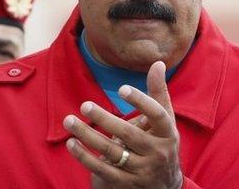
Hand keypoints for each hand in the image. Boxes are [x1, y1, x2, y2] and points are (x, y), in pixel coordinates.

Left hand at [63, 61, 182, 188]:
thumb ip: (158, 93)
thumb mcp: (165, 121)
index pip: (158, 115)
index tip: (122, 89)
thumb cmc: (161, 143)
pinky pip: (102, 169)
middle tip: (84, 104)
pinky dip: (85, 157)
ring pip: (112, 152)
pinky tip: (72, 143)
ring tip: (69, 121)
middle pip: (129, 134)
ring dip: (88, 136)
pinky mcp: (125, 184)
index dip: (141, 101)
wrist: (165, 187)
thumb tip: (157, 62)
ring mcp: (142, 171)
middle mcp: (158, 153)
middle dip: (105, 119)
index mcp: (168, 133)